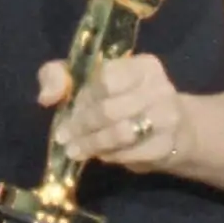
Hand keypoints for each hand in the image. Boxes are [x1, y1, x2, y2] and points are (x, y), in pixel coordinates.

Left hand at [40, 55, 188, 173]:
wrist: (177, 131)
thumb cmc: (124, 101)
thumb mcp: (90, 81)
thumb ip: (59, 77)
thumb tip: (46, 97)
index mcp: (142, 66)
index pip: (106, 78)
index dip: (83, 97)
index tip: (69, 110)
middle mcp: (160, 88)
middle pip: (109, 109)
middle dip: (81, 126)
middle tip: (64, 137)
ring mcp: (167, 118)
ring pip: (120, 134)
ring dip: (92, 144)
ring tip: (75, 151)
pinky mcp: (168, 147)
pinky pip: (131, 154)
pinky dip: (110, 156)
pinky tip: (101, 156)